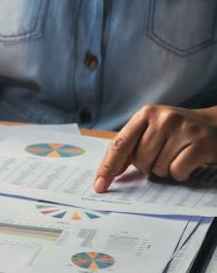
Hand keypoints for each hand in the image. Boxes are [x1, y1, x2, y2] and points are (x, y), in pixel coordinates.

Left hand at [94, 105, 216, 192]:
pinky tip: (188, 163)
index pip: (119, 144)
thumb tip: (108, 174)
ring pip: (157, 168)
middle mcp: (163, 118)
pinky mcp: (201, 143)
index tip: (99, 186)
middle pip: (139, 160)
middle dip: (148, 166)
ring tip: (177, 156)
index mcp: (146, 114)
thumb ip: (131, 148)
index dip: (107, 167)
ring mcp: (183, 129)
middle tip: (163, 156)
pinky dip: (180, 174)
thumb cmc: (178, 133)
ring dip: (165, 170)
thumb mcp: (153, 131)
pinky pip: (176, 171)